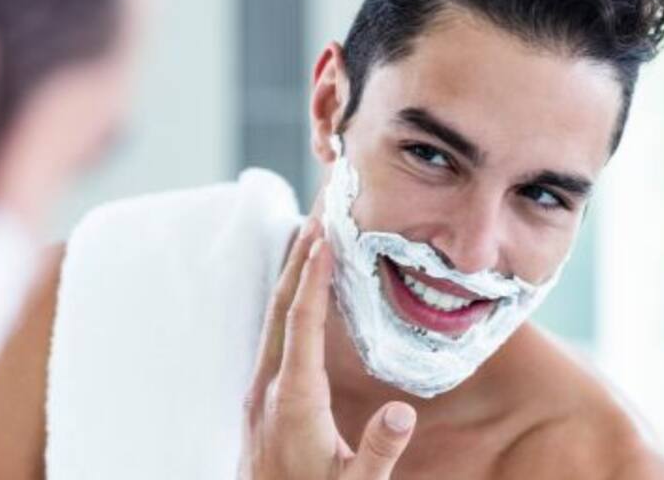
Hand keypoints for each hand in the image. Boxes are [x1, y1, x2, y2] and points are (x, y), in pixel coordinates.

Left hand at [239, 219, 415, 478]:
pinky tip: (302, 291)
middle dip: (300, 256)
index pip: (302, 326)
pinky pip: (273, 334)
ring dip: (293, 274)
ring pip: (273, 317)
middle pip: (281, 307)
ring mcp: (259, 389)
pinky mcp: (260, 396)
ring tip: (312, 234)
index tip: (324, 238)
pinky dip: (290, 301)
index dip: (314, 280)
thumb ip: (379, 451)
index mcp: (292, 401)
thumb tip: (404, 411)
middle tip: (319, 212)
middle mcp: (268, 386)